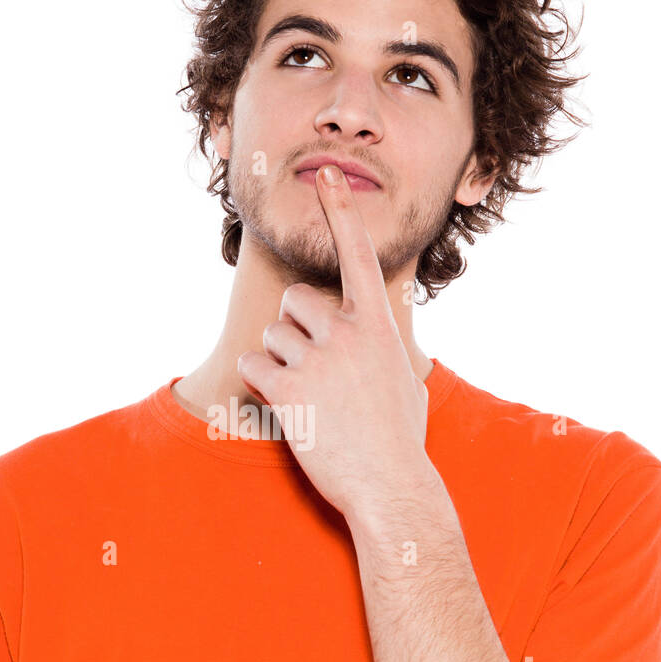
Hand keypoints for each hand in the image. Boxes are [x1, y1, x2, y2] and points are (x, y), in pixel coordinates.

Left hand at [237, 164, 435, 524]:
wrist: (391, 486)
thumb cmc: (401, 440)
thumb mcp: (407, 380)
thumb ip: (385, 349)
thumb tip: (378, 343)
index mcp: (377, 324)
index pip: (357, 255)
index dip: (341, 212)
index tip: (327, 176)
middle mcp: (346, 332)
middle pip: (294, 301)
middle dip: (295, 330)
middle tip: (315, 372)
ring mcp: (316, 359)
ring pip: (272, 335)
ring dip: (280, 363)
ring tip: (311, 400)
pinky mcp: (287, 390)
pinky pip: (253, 365)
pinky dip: (261, 384)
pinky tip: (288, 409)